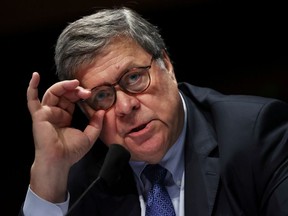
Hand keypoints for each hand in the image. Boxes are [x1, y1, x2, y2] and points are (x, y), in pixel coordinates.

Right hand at [26, 72, 104, 201]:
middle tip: (85, 91)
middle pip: (63, 94)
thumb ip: (96, 124)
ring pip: (52, 93)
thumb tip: (102, 111)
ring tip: (74, 83)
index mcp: (65, 116)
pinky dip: (32, 87)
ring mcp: (46, 113)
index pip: (71, 99)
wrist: (60, 161)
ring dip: (63, 86)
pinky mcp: (39, 115)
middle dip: (74, 90)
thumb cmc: (72, 151)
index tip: (90, 94)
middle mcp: (55, 113)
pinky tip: (35, 76)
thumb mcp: (89, 136)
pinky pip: (32, 100)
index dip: (80, 94)